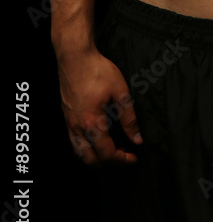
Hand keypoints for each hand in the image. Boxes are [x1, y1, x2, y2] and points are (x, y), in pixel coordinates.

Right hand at [57, 48, 141, 164]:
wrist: (75, 57)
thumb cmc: (98, 71)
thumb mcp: (121, 92)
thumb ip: (129, 118)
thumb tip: (137, 138)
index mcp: (92, 123)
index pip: (106, 154)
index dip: (122, 160)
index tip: (134, 157)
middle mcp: (77, 127)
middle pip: (91, 160)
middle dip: (109, 163)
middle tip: (125, 156)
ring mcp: (69, 123)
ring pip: (80, 153)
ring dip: (96, 158)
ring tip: (113, 149)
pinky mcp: (66, 117)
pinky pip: (74, 143)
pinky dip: (87, 149)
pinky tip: (98, 140)